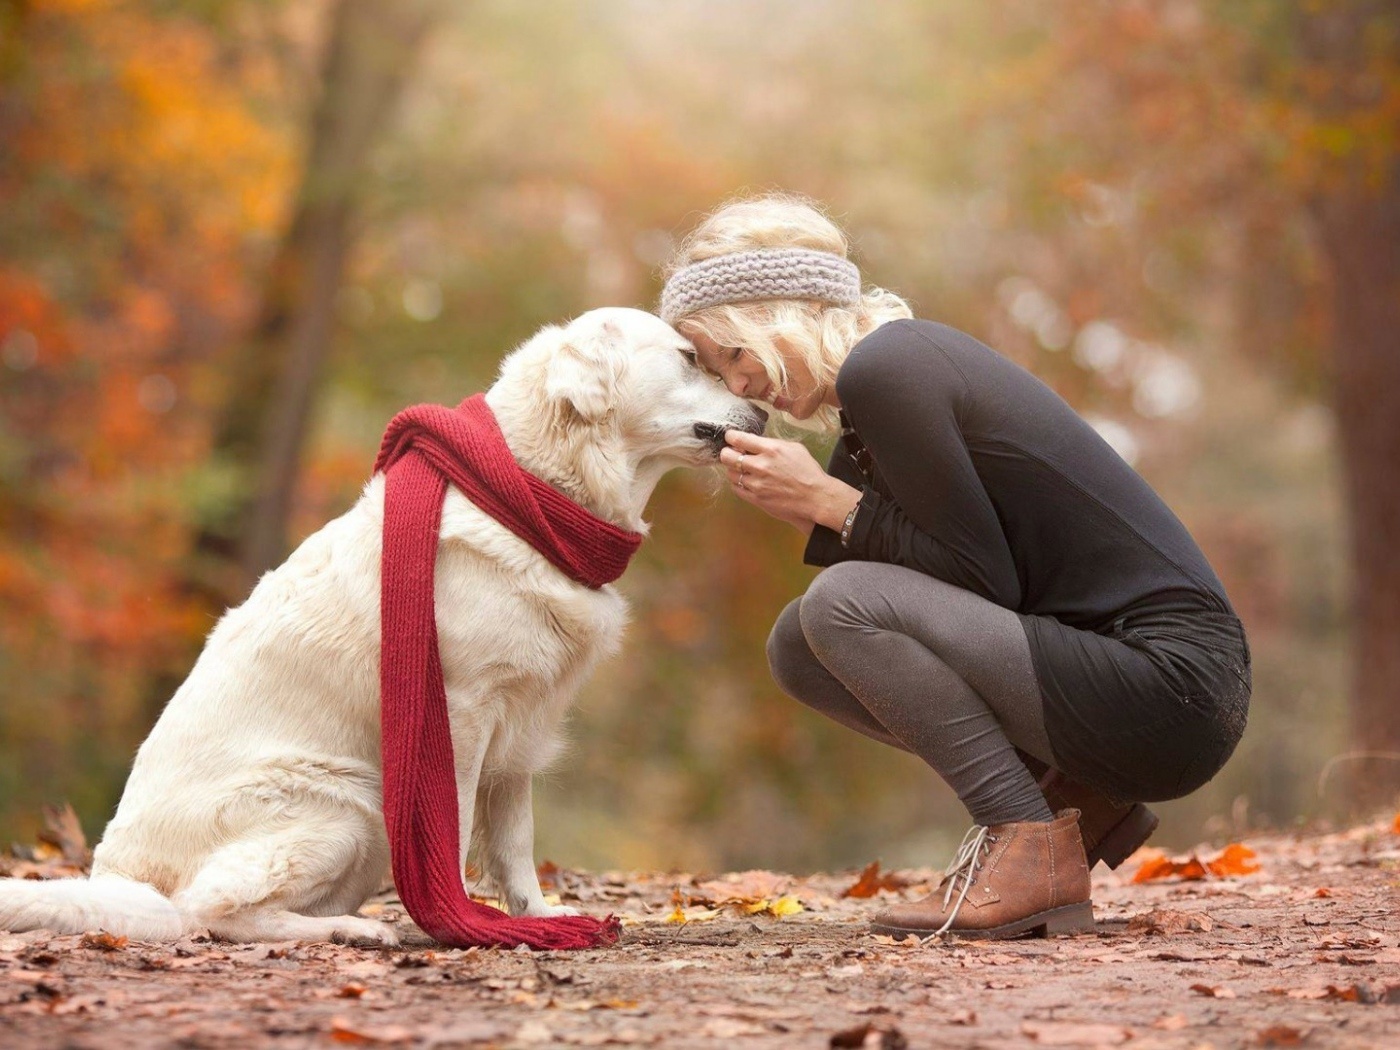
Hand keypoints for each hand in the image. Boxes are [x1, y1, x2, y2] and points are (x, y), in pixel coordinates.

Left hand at [719, 430, 860, 534]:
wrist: (815, 498)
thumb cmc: (808, 472)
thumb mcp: (794, 448)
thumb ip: (772, 444)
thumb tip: (755, 442)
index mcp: (771, 449)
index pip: (739, 439)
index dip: (731, 437)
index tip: (730, 438)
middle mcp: (761, 466)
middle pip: (727, 457)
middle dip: (727, 453)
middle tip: (731, 453)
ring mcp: (757, 484)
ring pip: (731, 473)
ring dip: (734, 470)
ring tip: (743, 469)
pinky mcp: (756, 498)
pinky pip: (736, 489)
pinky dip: (738, 483)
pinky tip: (746, 481)